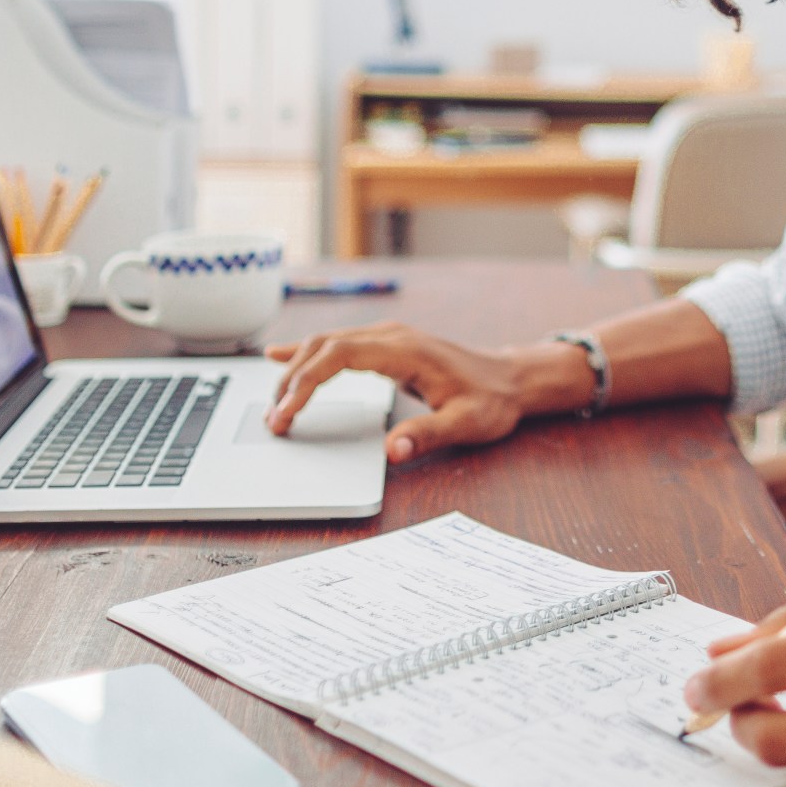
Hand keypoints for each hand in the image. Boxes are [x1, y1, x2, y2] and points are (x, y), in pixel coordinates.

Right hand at [263, 322, 585, 462]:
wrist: (511, 379)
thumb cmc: (491, 401)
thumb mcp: (466, 423)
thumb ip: (428, 435)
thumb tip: (392, 451)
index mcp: (405, 350)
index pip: (339, 355)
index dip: (306, 381)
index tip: (287, 412)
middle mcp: (392, 335)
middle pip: (324, 346)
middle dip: (292, 380)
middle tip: (273, 420)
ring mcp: (388, 336)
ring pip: (326, 342)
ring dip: (296, 369)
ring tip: (274, 405)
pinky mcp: (387, 345)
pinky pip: (338, 344)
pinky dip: (307, 353)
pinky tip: (280, 357)